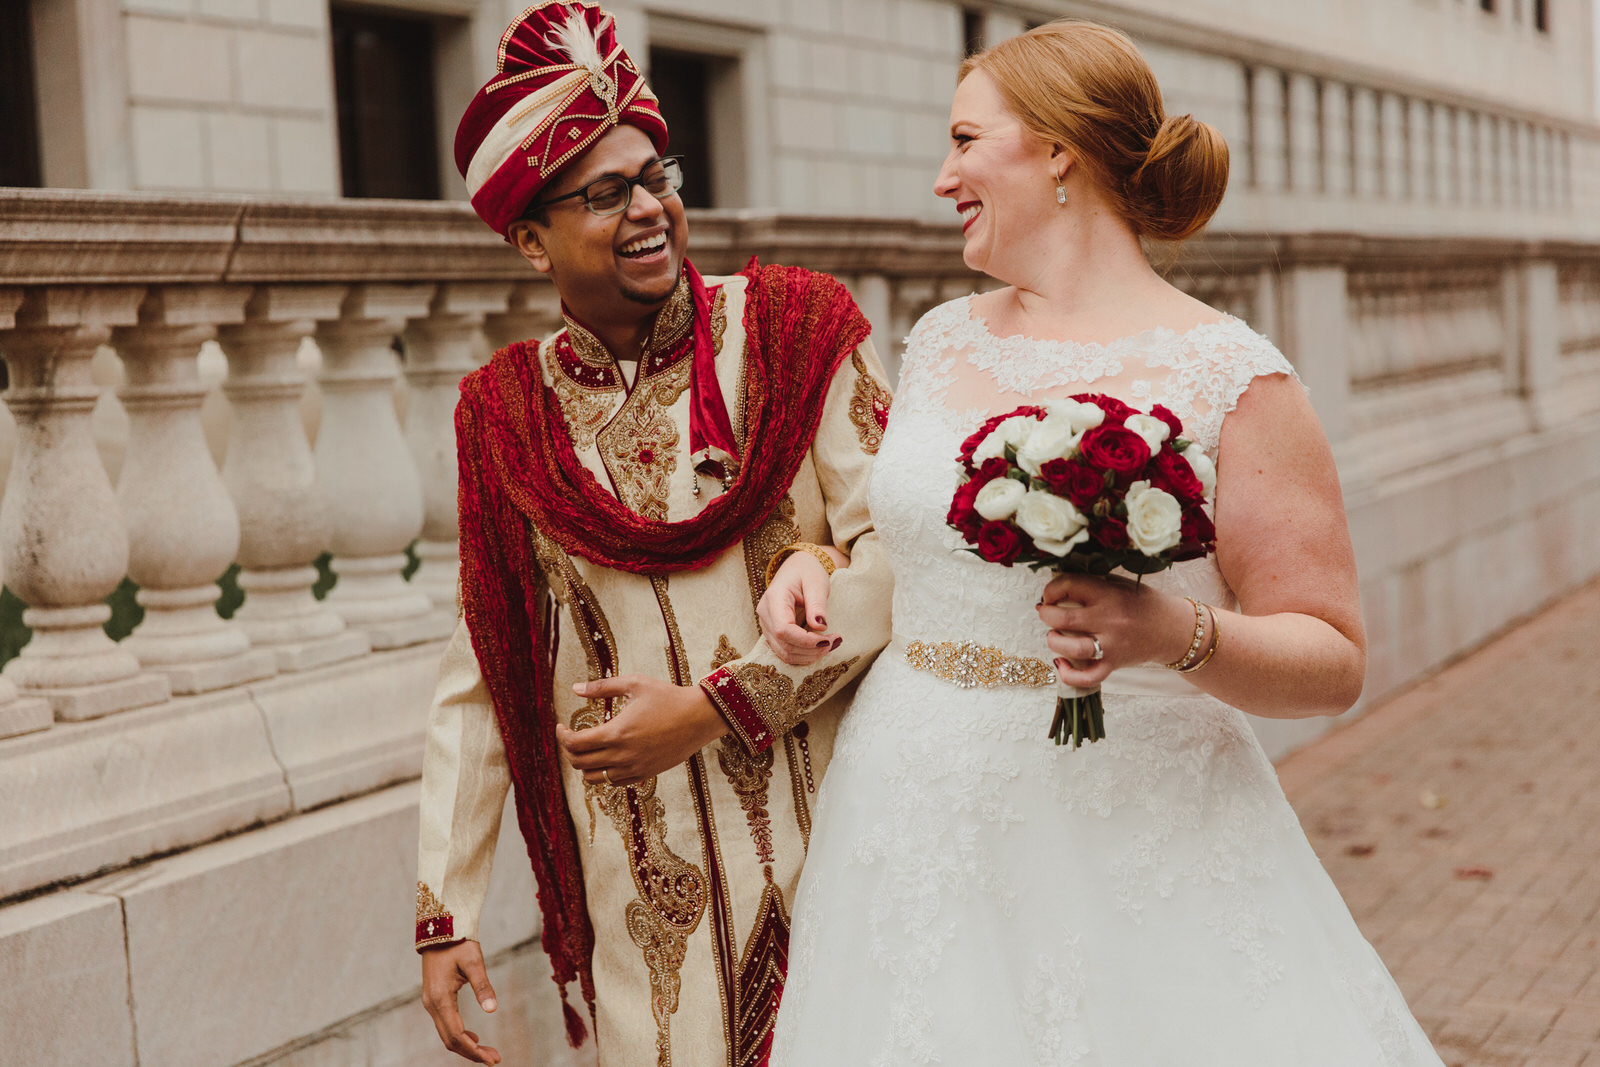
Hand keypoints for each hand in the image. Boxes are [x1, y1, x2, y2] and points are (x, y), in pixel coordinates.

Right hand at [420, 940, 500, 1063]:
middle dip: (472, 1053)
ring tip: (488, 1053)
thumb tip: (493, 1009)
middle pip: (450, 1040)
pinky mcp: (434, 999)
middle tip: (495, 1059)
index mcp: (441, 998)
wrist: (440, 928)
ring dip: (466, 1046)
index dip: (474, 1051)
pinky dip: (459, 1035)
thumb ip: (483, 986)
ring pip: (446, 1034)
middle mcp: (432, 1004)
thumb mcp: (474, 962)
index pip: (457, 1035)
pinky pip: (445, 1025)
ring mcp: (430, 1002)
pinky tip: (473, 1038)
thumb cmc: (458, 942)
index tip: (493, 1059)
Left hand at [556, 675, 730, 785]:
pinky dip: (603, 773)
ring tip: (587, 749)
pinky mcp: (644, 774)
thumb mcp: (635, 684)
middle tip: (571, 737)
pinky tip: (607, 757)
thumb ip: (602, 687)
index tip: (561, 726)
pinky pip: (614, 782)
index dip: (562, 736)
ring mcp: (633, 768)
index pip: (575, 744)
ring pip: (594, 778)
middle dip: (569, 750)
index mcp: (616, 733)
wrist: (699, 718)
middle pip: (579, 763)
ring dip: (584, 765)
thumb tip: (575, 688)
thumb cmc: (668, 697)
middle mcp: (622, 755)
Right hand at [756, 550, 841, 665]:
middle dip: (811, 650)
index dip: (805, 640)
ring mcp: (767, 625)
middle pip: (784, 645)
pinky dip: (804, 654)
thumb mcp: (816, 583)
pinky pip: (785, 651)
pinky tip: (819, 647)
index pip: (783, 629)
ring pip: (784, 653)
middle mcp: (765, 614)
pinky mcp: (773, 633)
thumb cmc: (807, 572)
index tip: (827, 640)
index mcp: (774, 598)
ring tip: (829, 645)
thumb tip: (820, 626)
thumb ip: (817, 604)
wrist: (798, 569)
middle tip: (834, 642)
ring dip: (808, 655)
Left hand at [1035, 573, 1193, 688]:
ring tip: (1053, 635)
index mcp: (1109, 594)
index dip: (1050, 590)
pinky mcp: (1114, 664)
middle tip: (1046, 613)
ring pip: (1072, 648)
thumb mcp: (1118, 584)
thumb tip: (1054, 589)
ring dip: (1053, 641)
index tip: (1049, 595)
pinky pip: (1087, 677)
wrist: (1172, 628)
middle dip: (1046, 615)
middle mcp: (1109, 619)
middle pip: (1063, 618)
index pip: (1068, 586)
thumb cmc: (1141, 603)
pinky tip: (1059, 663)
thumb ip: (1090, 585)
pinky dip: (1068, 674)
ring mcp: (1112, 644)